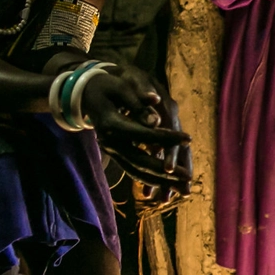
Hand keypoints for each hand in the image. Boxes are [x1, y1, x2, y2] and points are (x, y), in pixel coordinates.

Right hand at [81, 68, 189, 187]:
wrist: (86, 94)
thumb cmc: (106, 86)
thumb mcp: (120, 87)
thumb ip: (138, 103)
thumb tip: (157, 115)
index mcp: (111, 124)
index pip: (143, 134)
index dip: (166, 138)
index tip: (189, 138)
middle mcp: (110, 142)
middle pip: (140, 161)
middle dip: (166, 172)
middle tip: (189, 177)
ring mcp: (112, 151)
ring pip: (138, 171)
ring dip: (161, 182)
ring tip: (183, 188)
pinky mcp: (116, 155)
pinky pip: (134, 171)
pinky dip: (151, 179)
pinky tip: (168, 186)